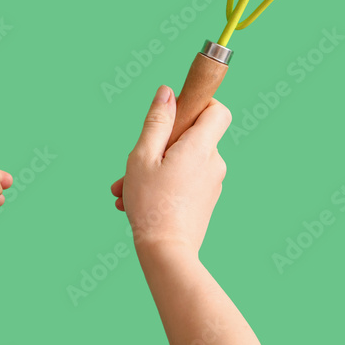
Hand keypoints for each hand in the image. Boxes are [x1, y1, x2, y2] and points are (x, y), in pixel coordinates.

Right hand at [111, 85, 230, 254]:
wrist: (167, 253)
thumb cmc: (151, 204)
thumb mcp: (143, 157)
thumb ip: (157, 121)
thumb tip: (168, 92)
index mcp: (201, 147)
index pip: (217, 110)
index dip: (199, 104)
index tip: (175, 113)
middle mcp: (214, 163)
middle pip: (194, 136)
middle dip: (162, 144)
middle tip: (133, 165)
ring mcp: (212, 183)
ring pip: (184, 160)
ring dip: (156, 168)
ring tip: (127, 188)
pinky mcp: (206, 200)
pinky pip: (186, 179)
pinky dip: (164, 183)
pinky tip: (137, 200)